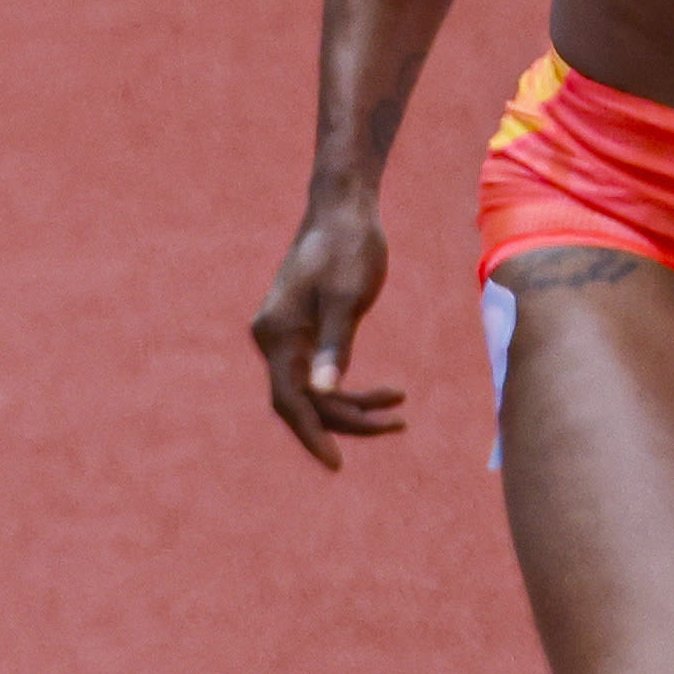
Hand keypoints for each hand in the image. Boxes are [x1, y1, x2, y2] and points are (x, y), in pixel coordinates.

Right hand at [251, 198, 403, 467]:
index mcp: (278, 334)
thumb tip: (325, 395)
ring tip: (399, 407)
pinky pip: (321, 374)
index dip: (312, 435)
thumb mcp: (348, 298)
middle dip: (347, 420)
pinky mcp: (304, 331)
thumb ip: (336, 347)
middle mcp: (274, 338)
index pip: (290, 400)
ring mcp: (287, 336)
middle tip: (396, 425)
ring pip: (315, 391)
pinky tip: (388, 393)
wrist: (343, 209)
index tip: (336, 464)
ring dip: (354, 406)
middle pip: (303, 401)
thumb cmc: (348, 247)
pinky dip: (351, 387)